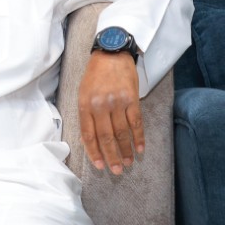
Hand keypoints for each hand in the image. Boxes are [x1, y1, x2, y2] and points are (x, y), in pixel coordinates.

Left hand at [78, 50, 142, 174]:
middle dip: (111, 156)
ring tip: (128, 163)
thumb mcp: (83, 92)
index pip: (88, 134)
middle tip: (116, 171)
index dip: (94, 152)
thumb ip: (87, 114)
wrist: (111, 53)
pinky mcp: (132, 99)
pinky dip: (138, 137)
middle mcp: (100, 105)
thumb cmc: (95, 75)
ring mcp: (117, 102)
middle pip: (105, 137)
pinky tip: (140, 148)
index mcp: (85, 104)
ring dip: (126, 150)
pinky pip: (136, 122)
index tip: (99, 165)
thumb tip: (91, 138)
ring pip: (121, 133)